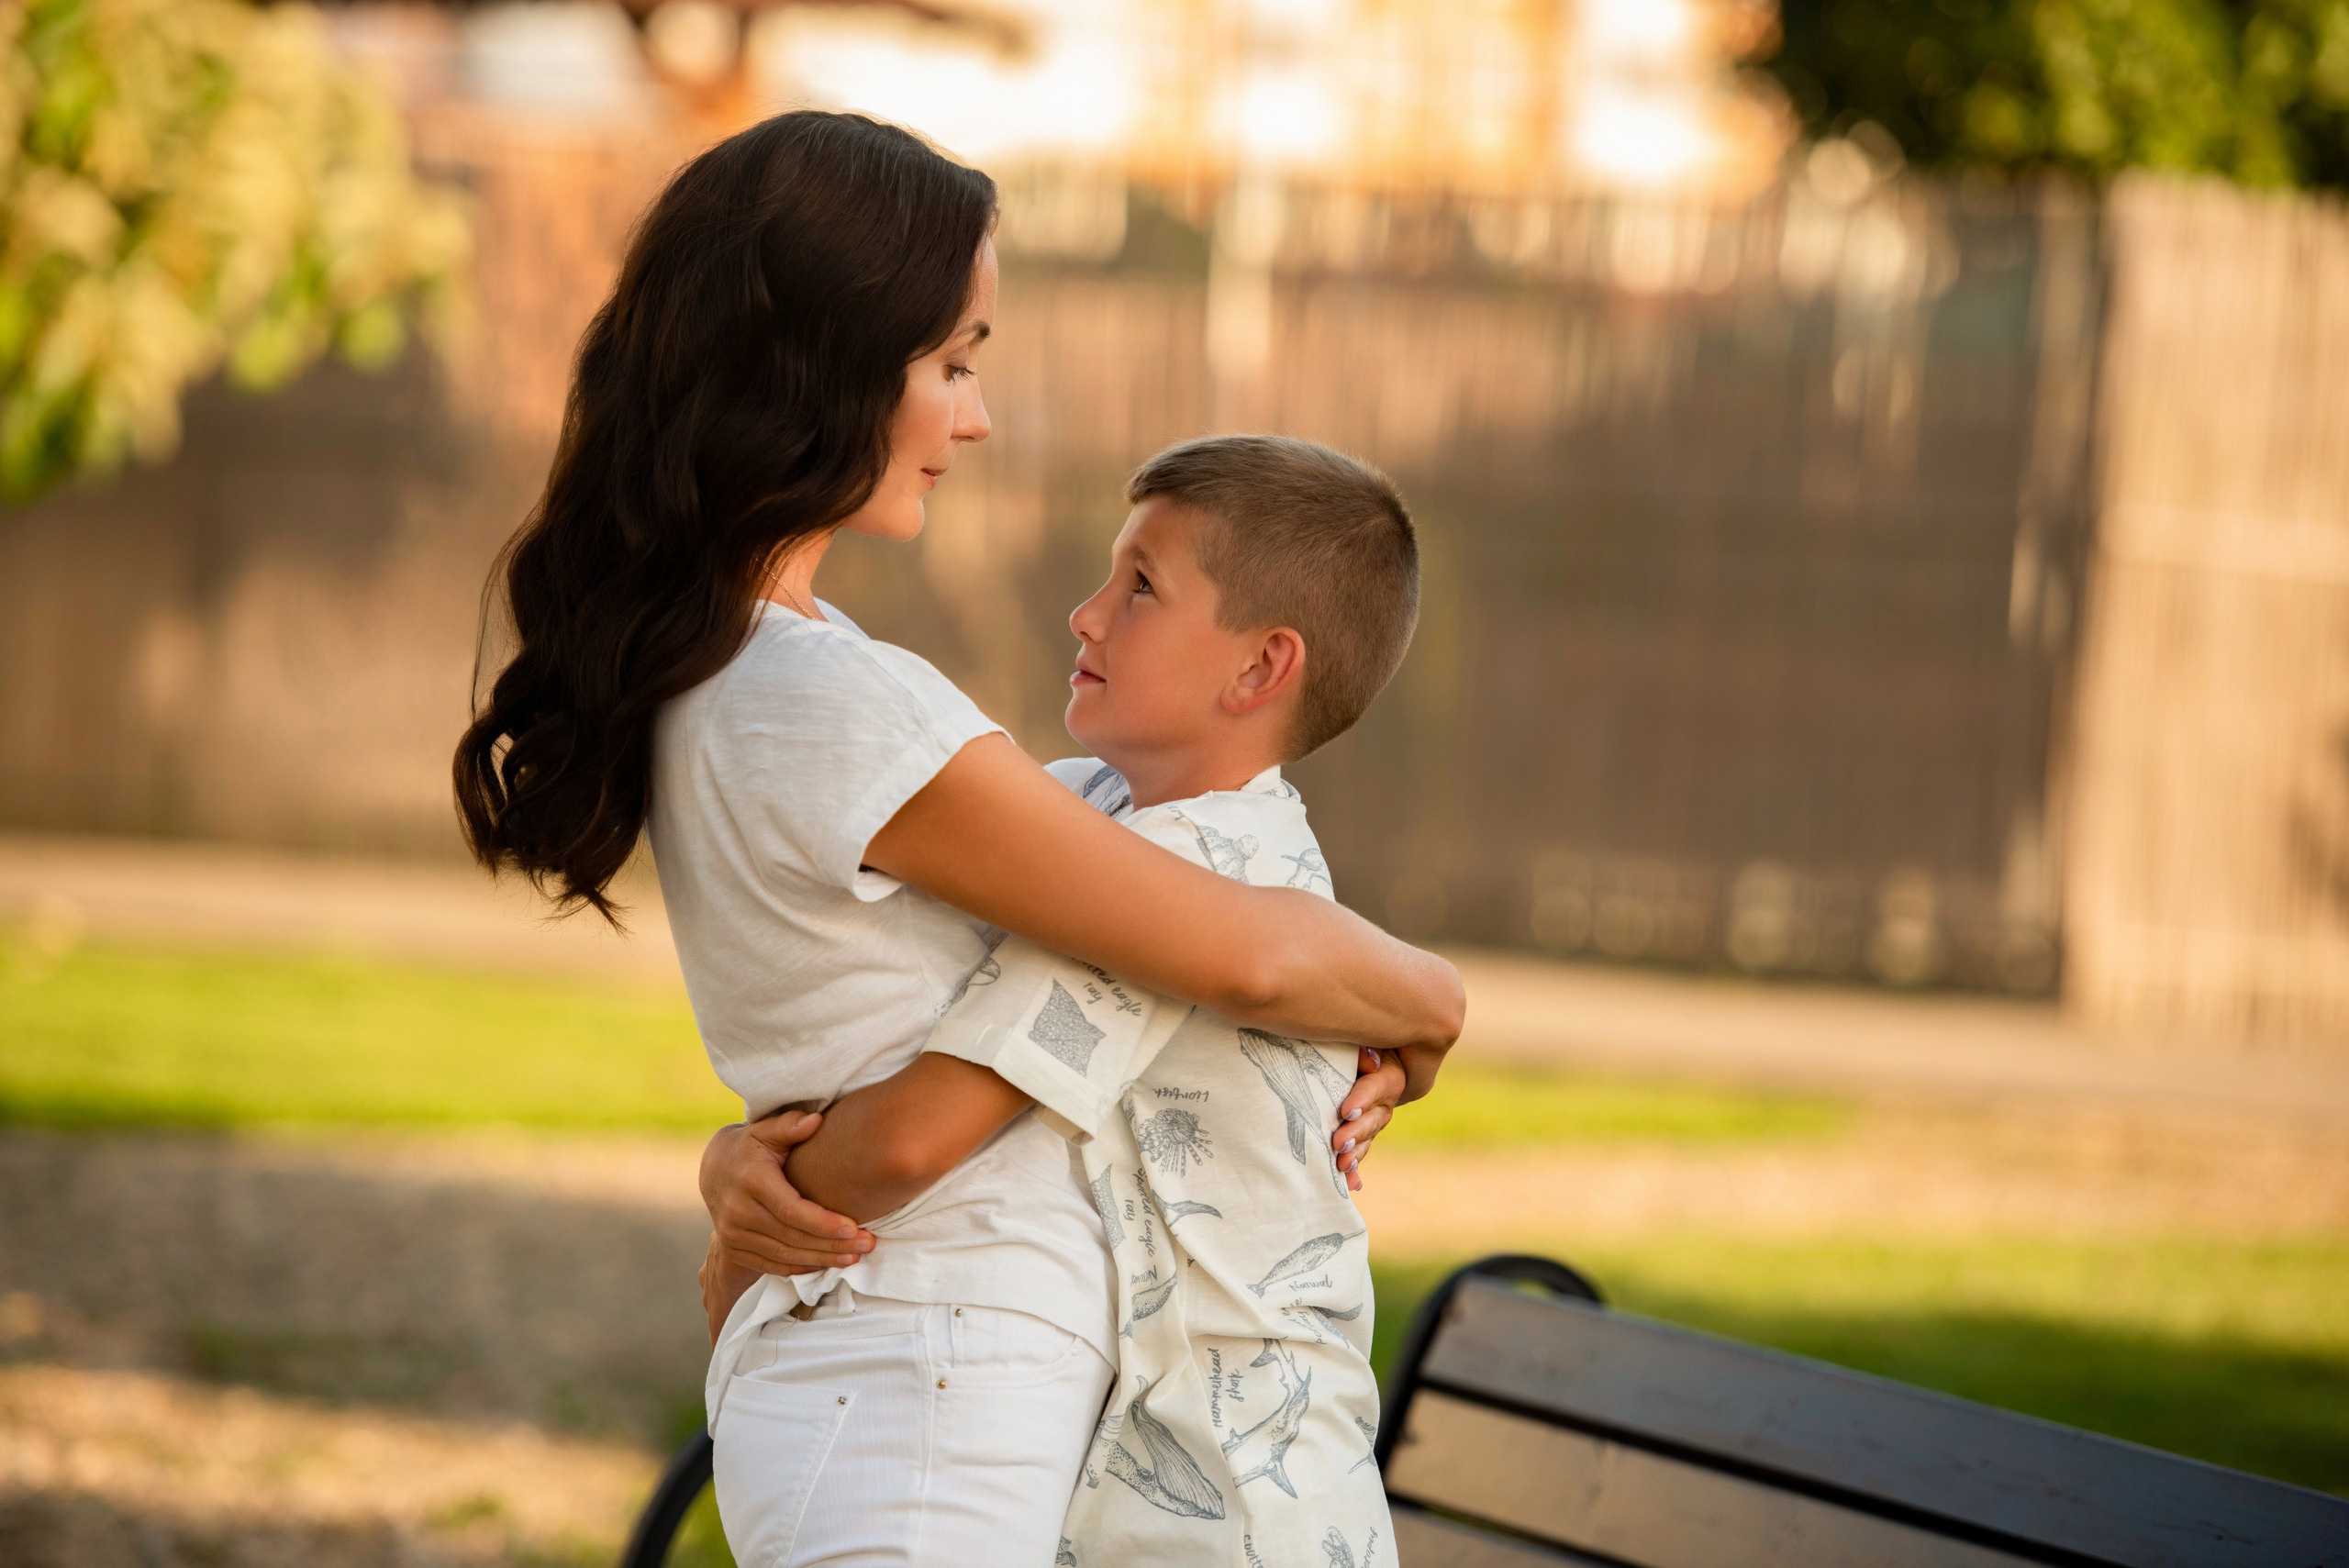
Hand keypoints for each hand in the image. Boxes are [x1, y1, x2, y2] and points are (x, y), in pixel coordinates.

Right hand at [700, 1112, 876, 1277]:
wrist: (713, 1169)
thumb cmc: (751, 1146)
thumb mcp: (766, 1129)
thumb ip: (790, 1125)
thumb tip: (816, 1120)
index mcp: (751, 1181)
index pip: (791, 1210)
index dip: (823, 1223)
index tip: (853, 1228)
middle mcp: (738, 1211)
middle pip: (792, 1237)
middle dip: (832, 1244)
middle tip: (867, 1244)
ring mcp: (732, 1234)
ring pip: (784, 1256)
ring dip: (822, 1259)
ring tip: (854, 1256)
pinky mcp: (733, 1249)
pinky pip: (772, 1265)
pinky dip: (801, 1267)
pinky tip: (826, 1263)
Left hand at [1332, 1048, 1408, 1192]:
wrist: (1338, 1056)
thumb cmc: (1344, 1040)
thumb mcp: (1354, 1037)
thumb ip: (1363, 1046)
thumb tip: (1370, 1062)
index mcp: (1389, 1072)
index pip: (1380, 1086)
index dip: (1363, 1099)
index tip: (1345, 1111)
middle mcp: (1385, 1099)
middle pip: (1376, 1118)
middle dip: (1357, 1132)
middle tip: (1337, 1142)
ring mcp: (1374, 1119)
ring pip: (1369, 1138)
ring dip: (1355, 1152)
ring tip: (1340, 1164)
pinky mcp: (1361, 1133)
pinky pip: (1360, 1151)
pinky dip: (1355, 1169)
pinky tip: (1351, 1184)